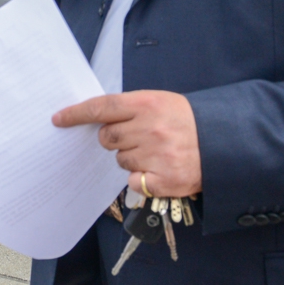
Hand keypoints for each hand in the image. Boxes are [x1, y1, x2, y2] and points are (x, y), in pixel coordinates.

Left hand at [53, 90, 201, 197]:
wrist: (224, 143)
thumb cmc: (188, 121)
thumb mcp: (162, 103)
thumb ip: (131, 109)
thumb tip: (98, 119)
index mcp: (147, 105)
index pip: (103, 107)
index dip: (77, 113)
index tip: (59, 119)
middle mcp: (150, 129)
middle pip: (107, 138)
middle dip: (113, 139)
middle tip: (133, 137)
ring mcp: (157, 156)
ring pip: (120, 160)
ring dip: (131, 158)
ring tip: (154, 152)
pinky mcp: (165, 180)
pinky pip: (134, 181)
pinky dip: (141, 178)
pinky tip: (159, 169)